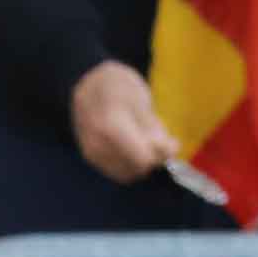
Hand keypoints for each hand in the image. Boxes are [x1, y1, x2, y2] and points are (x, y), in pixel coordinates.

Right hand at [70, 60, 184, 184]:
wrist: (87, 82)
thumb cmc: (118, 85)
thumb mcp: (141, 100)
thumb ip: (155, 130)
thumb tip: (170, 153)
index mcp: (111, 126)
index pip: (144, 159)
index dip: (162, 153)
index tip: (171, 140)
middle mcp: (97, 144)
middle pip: (137, 169)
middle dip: (153, 158)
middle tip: (159, 139)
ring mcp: (91, 153)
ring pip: (128, 174)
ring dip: (142, 162)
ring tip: (144, 140)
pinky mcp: (90, 158)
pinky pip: (118, 171)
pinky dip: (130, 164)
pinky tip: (133, 146)